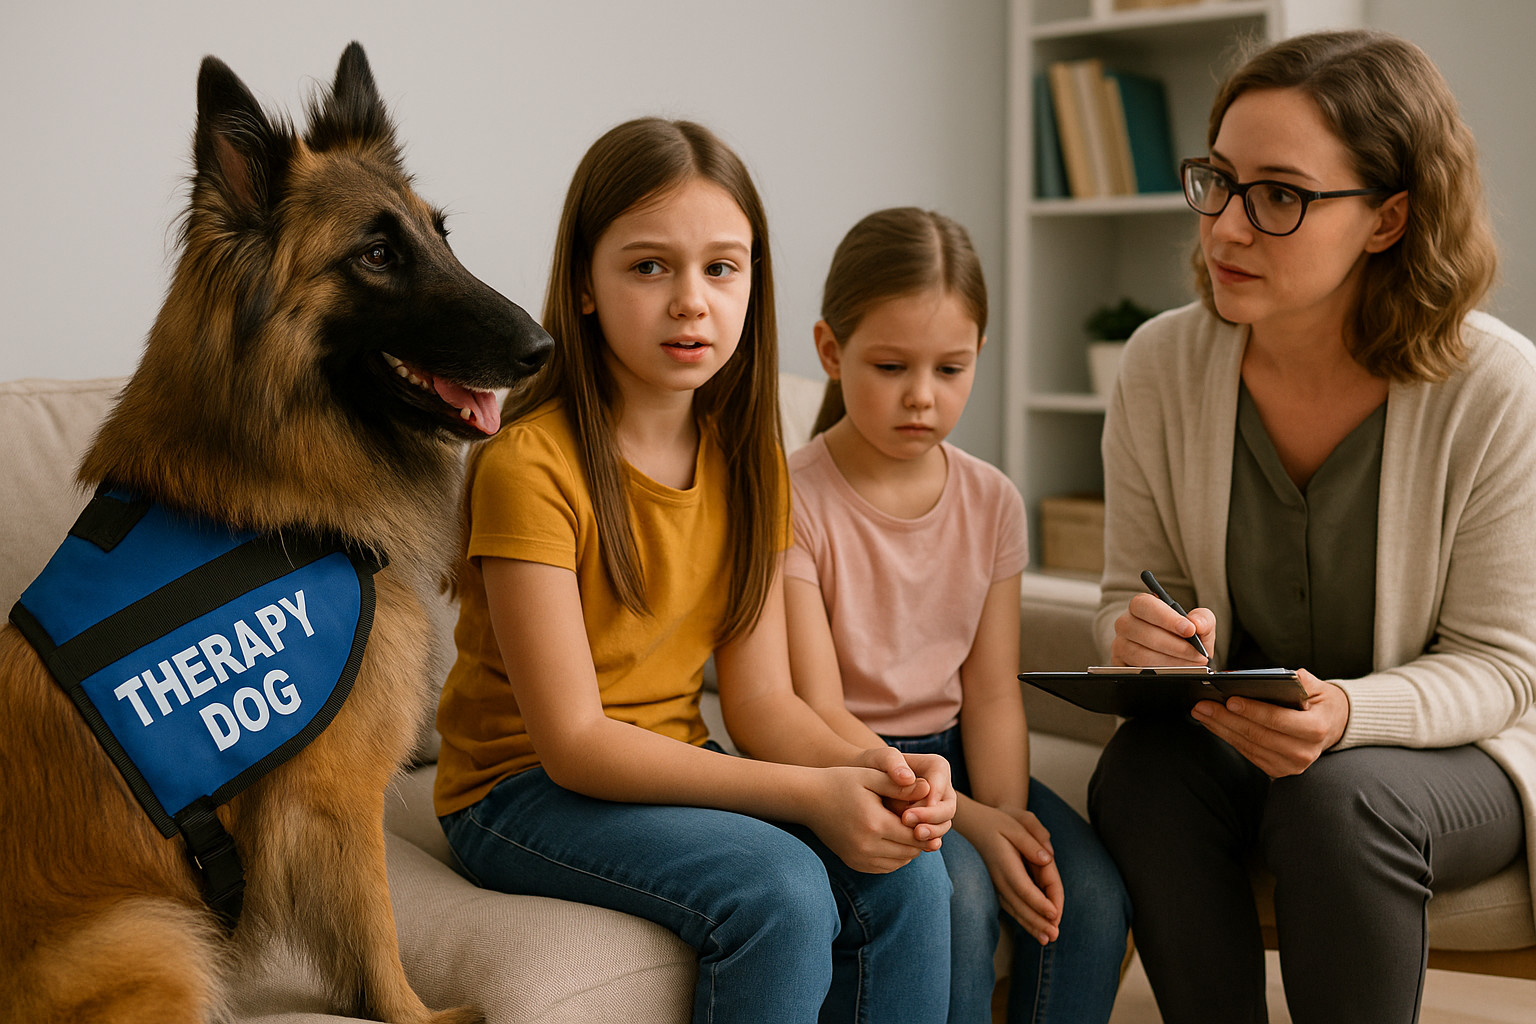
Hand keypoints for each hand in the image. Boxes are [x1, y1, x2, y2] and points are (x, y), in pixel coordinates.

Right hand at [806, 766, 942, 872]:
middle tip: (921, 821)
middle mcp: (867, 847)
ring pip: (900, 862)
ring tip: (908, 829)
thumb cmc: (842, 781)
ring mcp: (859, 858)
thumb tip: (929, 789)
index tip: (927, 812)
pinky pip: (885, 867)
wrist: (809, 798)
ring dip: (909, 848)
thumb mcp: (871, 776)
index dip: (926, 825)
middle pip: (911, 851)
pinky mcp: (854, 863)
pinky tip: (894, 839)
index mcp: (875, 824)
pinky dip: (895, 856)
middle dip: (920, 837)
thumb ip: (900, 786)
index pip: (916, 834)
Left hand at [857, 747, 956, 843]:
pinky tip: (917, 847)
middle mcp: (942, 789)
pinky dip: (928, 842)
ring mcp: (937, 809)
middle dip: (931, 817)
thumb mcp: (881, 758)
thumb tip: (908, 778)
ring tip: (915, 835)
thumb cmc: (874, 765)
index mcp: (937, 767)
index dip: (929, 798)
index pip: (940, 783)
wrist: (864, 783)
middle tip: (910, 822)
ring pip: (943, 824)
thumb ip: (894, 762)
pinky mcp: (929, 824)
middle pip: (947, 807)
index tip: (910, 809)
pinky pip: (935, 836)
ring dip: (932, 832)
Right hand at [967, 802, 1063, 944]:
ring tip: (1046, 939)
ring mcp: (997, 883)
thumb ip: (1031, 841)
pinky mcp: (998, 886)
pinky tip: (1034, 929)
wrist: (972, 823)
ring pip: (1015, 909)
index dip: (1039, 902)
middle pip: (1021, 904)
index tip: (1054, 914)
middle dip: (1038, 921)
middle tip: (1054, 935)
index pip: (1024, 887)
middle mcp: (1000, 877)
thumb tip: (1047, 858)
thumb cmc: (997, 821)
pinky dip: (1023, 919)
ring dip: (1031, 925)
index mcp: (1006, 862)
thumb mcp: (1014, 824)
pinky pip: (1011, 906)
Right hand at [1112, 593, 1213, 665]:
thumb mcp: (1198, 624)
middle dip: (1175, 646)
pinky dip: (1160, 673)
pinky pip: (1137, 671)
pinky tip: (1176, 671)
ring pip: (1141, 655)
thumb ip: (1203, 619)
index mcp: (1141, 606)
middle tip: (1197, 654)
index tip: (1189, 630)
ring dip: (1171, 662)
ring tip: (1191, 665)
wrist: (1177, 658)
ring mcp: (1120, 645)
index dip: (1167, 618)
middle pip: (1144, 633)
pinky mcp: (1120, 665)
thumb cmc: (1183, 636)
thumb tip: (1197, 625)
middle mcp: (1125, 623)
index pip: (1146, 605)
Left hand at [1191, 669, 1349, 776]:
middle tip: (1203, 704)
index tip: (1230, 700)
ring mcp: (1290, 765)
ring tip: (1201, 712)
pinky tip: (1213, 724)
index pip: (1278, 720)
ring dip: (1221, 728)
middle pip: (1257, 735)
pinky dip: (1228, 737)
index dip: (1253, 711)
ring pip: (1248, 746)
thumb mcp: (1318, 688)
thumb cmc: (1320, 703)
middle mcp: (1304, 752)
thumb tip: (1281, 676)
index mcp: (1316, 729)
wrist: (1332, 727)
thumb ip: (1302, 681)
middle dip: (1226, 719)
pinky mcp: (1277, 770)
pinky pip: (1247, 753)